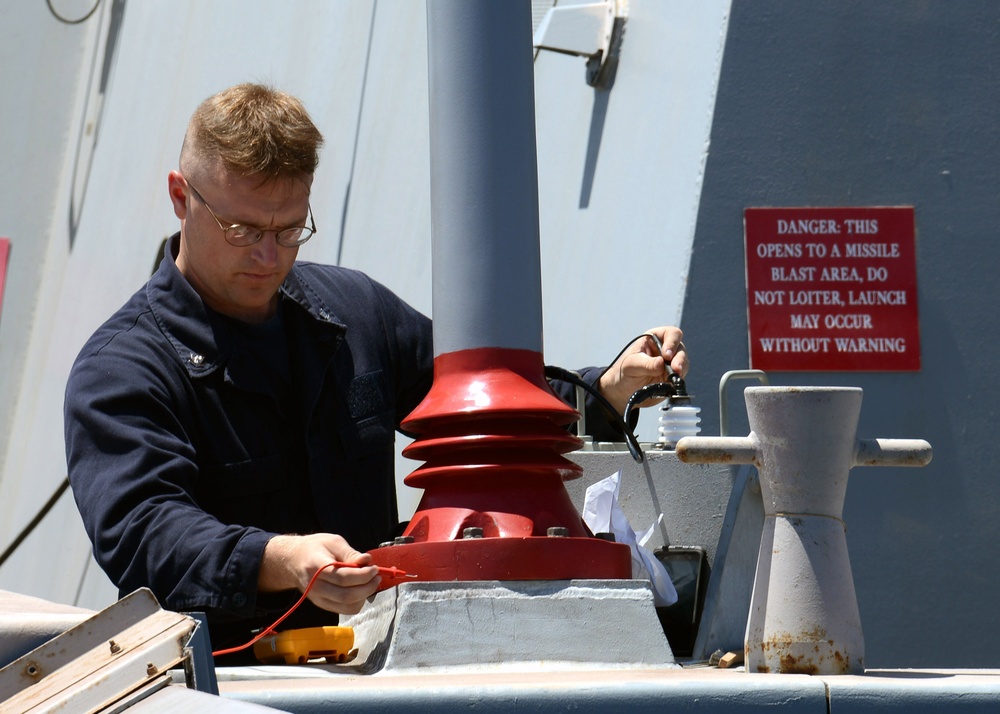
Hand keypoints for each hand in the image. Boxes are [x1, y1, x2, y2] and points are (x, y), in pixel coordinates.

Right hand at [259, 533, 380, 614]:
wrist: (292, 561)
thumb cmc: (314, 548)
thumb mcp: (333, 541)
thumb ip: (350, 553)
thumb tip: (367, 561)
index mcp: (316, 566)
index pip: (342, 577)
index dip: (363, 575)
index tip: (374, 568)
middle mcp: (315, 586)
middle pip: (346, 595)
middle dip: (367, 587)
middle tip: (377, 576)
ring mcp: (317, 598)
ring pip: (346, 606)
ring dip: (364, 596)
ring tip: (371, 582)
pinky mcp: (321, 604)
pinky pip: (343, 609)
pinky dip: (357, 602)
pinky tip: (361, 590)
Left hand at [598, 327, 688, 416]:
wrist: (622, 391)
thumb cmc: (624, 372)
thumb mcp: (631, 365)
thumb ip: (646, 364)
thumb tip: (662, 363)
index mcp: (654, 339)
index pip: (671, 334)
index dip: (672, 342)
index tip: (666, 355)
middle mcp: (665, 349)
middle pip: (680, 349)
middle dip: (679, 359)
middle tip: (676, 369)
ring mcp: (670, 364)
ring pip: (683, 363)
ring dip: (681, 370)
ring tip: (675, 378)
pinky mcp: (672, 378)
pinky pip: (681, 377)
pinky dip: (679, 380)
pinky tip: (672, 384)